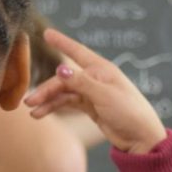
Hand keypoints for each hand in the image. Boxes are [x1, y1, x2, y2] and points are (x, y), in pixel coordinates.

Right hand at [24, 29, 166, 154]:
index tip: (46, 33)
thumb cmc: (129, 112)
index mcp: (102, 69)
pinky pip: (68, 103)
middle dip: (47, 88)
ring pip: (64, 92)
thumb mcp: (104, 95)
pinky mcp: (90, 107)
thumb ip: (81, 82)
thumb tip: (60, 68)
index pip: (78, 51)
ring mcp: (92, 93)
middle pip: (65, 79)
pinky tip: (42, 113)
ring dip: (48, 100)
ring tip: (33, 112)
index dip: (62, 42)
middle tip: (30, 100)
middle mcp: (95, 78)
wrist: (141, 138)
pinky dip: (55, 107)